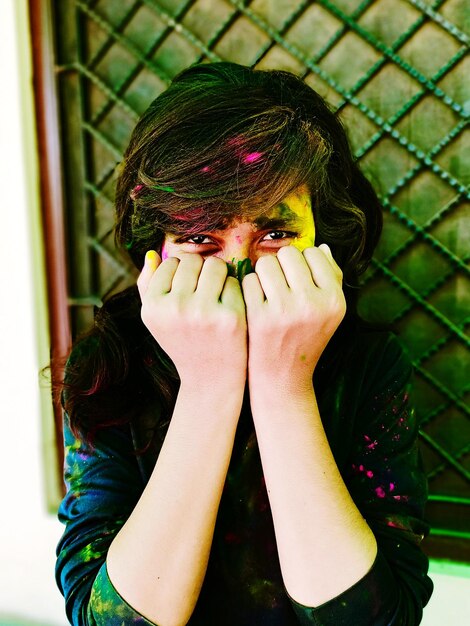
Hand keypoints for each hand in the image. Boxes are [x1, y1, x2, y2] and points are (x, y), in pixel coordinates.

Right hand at [138, 251, 247, 386]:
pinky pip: (234, 282)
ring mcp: (204, 313)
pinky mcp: (230, 317)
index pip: (172, 262)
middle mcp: (176, 308)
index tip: (186, 289)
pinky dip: (233, 291)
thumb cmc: (182, 340)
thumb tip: (152, 254)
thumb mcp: (156, 318)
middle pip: (194, 261)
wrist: (210, 378)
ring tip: (216, 294)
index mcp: (153, 306)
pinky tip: (228, 308)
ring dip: (218, 275)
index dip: (182, 272)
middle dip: (201, 271)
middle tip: (204, 291)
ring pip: (216, 266)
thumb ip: (147, 285)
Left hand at [241, 244, 345, 388]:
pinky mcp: (259, 318)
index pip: (313, 253)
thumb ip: (331, 278)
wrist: (283, 377)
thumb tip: (321, 247)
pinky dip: (250, 289)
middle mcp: (312, 304)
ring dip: (263, 274)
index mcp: (334, 300)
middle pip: (288, 254)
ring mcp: (284, 311)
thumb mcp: (329, 312)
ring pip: (266, 263)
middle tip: (280, 284)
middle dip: (281, 265)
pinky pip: (249, 281)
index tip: (297, 279)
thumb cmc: (306, 337)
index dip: (302, 262)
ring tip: (268, 291)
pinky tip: (255, 304)